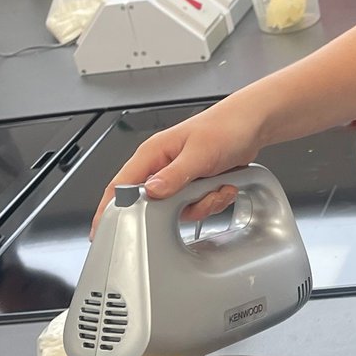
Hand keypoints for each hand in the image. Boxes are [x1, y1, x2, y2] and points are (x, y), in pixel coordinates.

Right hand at [90, 102, 262, 235]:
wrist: (253, 125)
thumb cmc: (224, 127)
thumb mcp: (199, 154)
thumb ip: (174, 175)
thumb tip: (151, 192)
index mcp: (153, 154)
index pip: (121, 185)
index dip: (109, 210)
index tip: (102, 231)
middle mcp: (162, 166)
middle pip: (154, 204)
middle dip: (180, 207)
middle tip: (199, 196)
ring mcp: (179, 177)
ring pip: (179, 209)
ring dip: (203, 203)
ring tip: (218, 186)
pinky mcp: (196, 184)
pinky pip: (197, 205)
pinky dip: (213, 201)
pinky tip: (225, 186)